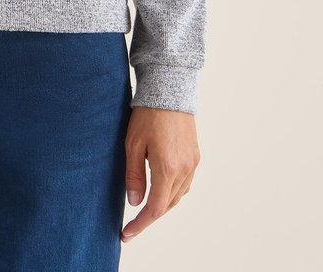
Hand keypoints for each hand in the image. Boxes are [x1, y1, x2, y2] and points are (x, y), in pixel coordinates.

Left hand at [121, 106, 200, 243]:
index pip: (155, 209)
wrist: (170, 88)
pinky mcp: (195, 156)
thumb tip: (135, 203)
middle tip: (132, 224)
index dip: (140, 225)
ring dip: (162, 205)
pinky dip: (172, 193)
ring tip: (144, 208)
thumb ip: (134, 175)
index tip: (127, 234)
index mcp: (167, 168)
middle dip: (150, 217)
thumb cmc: (147, 114)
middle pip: (167, 205)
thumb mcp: (133, 144)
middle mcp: (184, 170)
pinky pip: (185, 184)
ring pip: (178, 196)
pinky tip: (161, 190)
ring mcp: (192, 164)